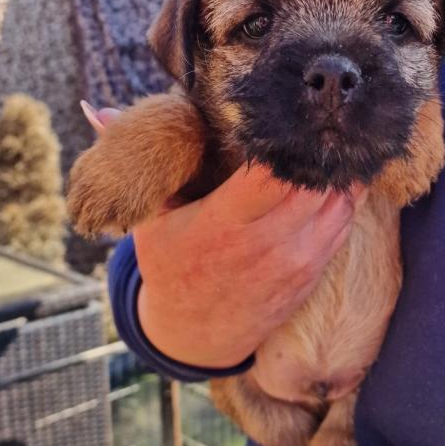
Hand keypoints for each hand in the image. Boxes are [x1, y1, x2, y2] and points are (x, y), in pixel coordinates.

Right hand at [80, 101, 366, 370]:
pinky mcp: (312, 272)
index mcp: (221, 225)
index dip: (284, 140)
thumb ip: (139, 165)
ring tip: (332, 136)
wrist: (197, 334)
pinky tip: (339, 170)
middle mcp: (264, 245)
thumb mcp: (150, 219)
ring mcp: (294, 262)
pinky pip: (342, 222)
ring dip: (338, 169)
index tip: (285, 112)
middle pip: (312, 182)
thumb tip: (99, 110)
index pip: (271, 173)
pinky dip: (345, 195)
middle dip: (318, 147)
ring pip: (337, 201)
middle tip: (318, 114)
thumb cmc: (171, 265)